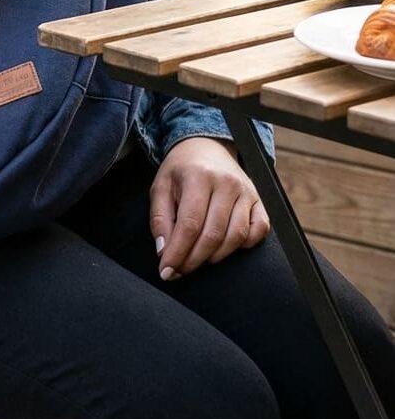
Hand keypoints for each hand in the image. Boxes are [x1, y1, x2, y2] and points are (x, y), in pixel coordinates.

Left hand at [150, 137, 269, 280]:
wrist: (207, 146)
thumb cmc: (182, 170)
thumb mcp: (161, 187)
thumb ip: (160, 218)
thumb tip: (164, 251)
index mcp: (198, 177)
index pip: (190, 224)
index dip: (178, 252)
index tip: (167, 271)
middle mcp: (226, 183)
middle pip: (213, 235)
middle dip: (193, 260)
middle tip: (179, 271)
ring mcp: (246, 192)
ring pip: (235, 237)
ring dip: (215, 257)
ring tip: (197, 260)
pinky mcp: (259, 200)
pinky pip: (258, 231)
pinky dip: (243, 245)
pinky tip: (224, 247)